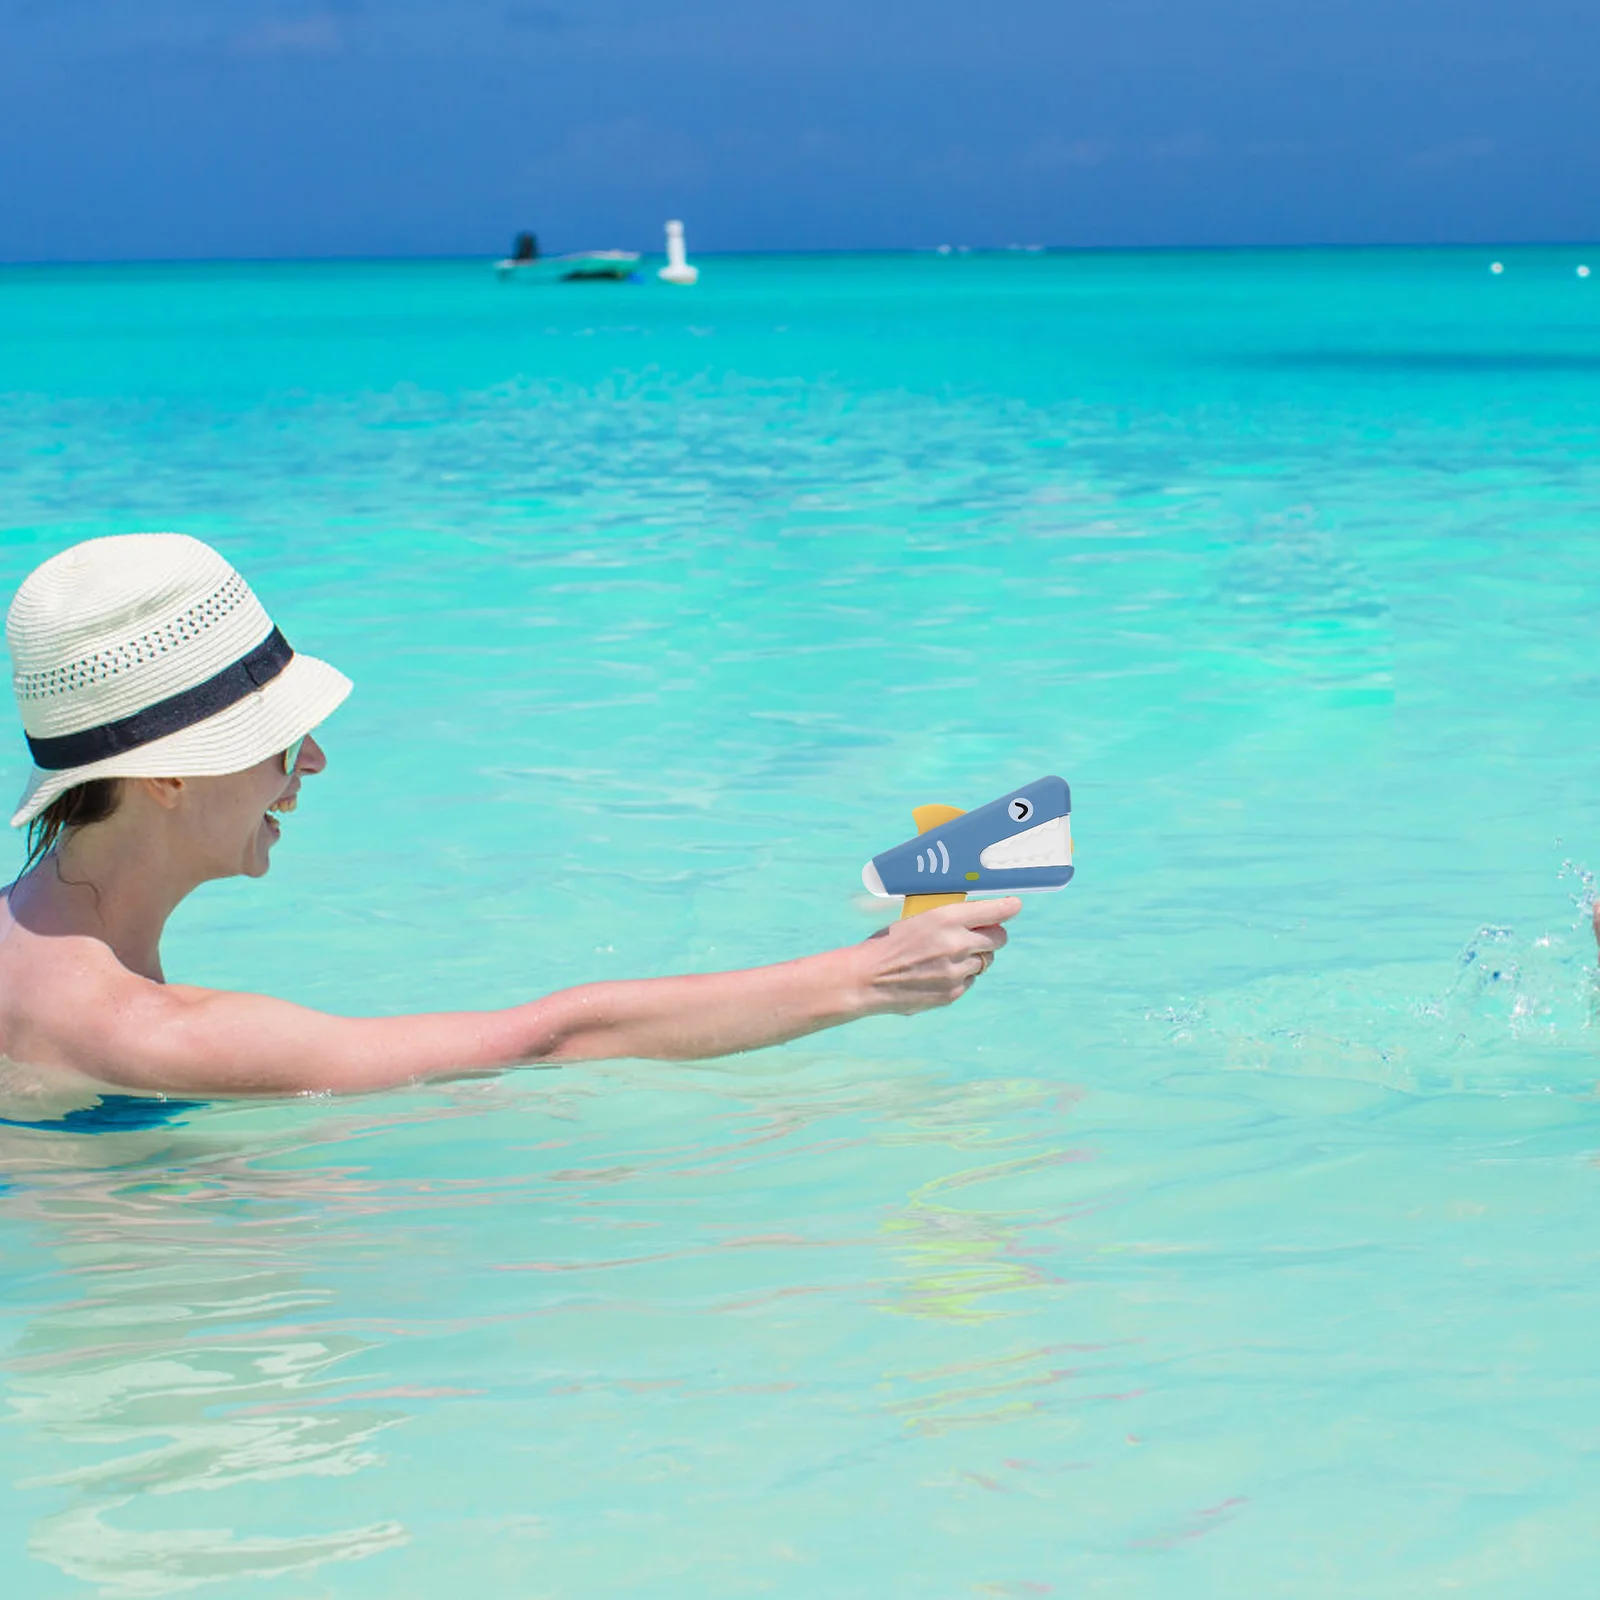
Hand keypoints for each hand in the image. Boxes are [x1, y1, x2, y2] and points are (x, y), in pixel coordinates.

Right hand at [856, 898, 1020, 1015]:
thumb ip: (949, 920)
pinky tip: (939, 973)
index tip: (1014, 906)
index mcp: (945, 918)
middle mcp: (956, 943)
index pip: (993, 910)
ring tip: (949, 956)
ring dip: (975, 957)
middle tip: (982, 934)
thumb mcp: (917, 920)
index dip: (1008, 907)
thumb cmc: (888, 944)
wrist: (866, 979)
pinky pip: (970, 980)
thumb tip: (979, 920)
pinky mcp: (953, 992)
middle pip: (998, 938)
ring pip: (985, 961)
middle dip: (993, 935)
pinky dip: (961, 976)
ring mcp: (957, 971)